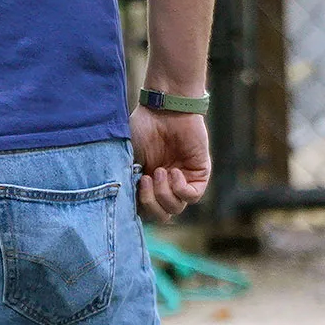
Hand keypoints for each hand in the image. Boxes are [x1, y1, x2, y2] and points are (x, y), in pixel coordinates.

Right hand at [130, 106, 211, 221]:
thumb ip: (126, 181)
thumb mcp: (127, 157)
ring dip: (164, 194)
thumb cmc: (142, 128)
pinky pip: (192, 196)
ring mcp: (182, 181)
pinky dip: (180, 188)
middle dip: (151, 204)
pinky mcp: (199, 174)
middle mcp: (165, 186)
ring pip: (176, 208)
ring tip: (159, 171)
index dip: (138, 207)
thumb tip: (125, 204)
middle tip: (145, 180)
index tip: (132, 187)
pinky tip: (173, 171)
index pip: (145, 212)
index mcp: (147, 184)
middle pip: (162, 216)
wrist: (163, 109)